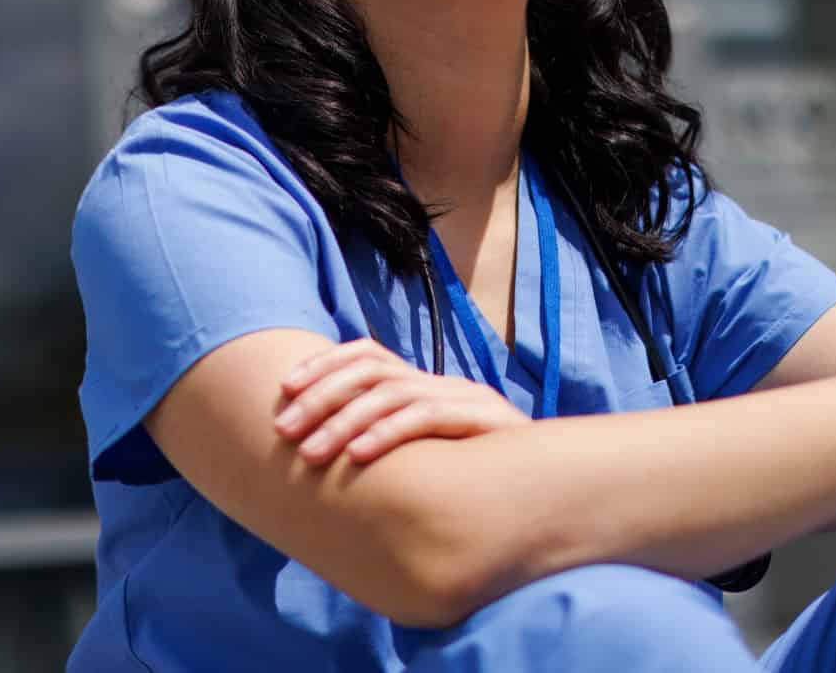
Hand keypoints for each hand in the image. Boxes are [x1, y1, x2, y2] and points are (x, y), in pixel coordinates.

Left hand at [272, 338, 528, 466]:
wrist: (552, 482)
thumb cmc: (478, 475)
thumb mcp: (427, 452)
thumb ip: (390, 441)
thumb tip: (328, 449)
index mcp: (424, 384)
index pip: (367, 353)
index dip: (323, 365)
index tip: (283, 389)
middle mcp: (439, 382)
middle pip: (370, 370)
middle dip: (320, 396)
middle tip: (284, 430)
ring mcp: (461, 398)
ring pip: (391, 393)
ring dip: (343, 421)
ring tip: (311, 453)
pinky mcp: (481, 421)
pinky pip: (425, 418)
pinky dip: (387, 433)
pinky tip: (358, 456)